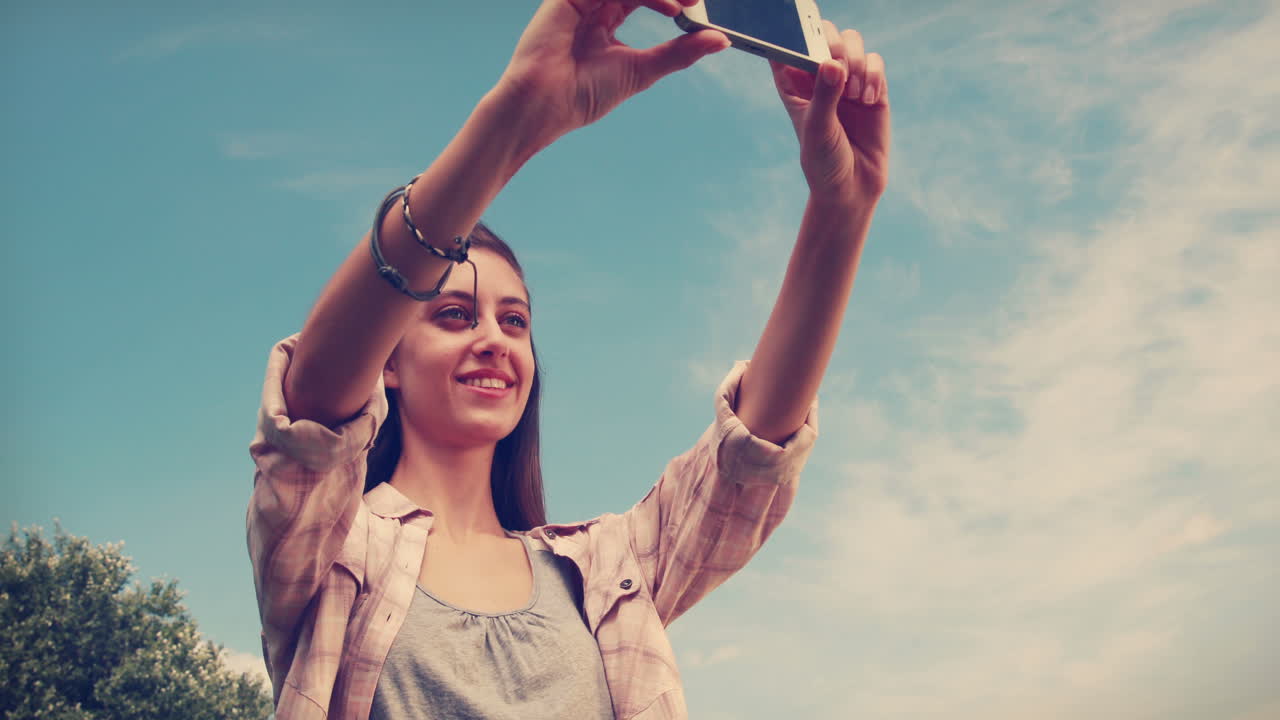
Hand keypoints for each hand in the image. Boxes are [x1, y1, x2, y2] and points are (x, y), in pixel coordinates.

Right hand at [496, 0, 730, 148]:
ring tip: (685, 6)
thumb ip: (679, 53)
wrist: (546, 106)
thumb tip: (719, 40)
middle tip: (697, 0)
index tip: (698, 5)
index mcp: (606, 19)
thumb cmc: (584, 94)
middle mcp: (594, 4)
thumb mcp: (642, 70)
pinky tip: (668, 7)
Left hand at [770, 21, 890, 205]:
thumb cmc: (824, 160)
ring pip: (853, 41)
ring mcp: (847, 80)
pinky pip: (875, 62)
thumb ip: (824, 95)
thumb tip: (832, 63)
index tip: (805, 45)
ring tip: (853, 94)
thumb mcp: (818, 128)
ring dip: (856, 60)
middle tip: (836, 63)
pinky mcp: (872, 87)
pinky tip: (868, 100)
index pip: (787, 44)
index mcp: (793, 83)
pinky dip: (874, 75)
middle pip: (824, 33)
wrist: (853, 187)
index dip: (794, 34)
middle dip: (832, 42)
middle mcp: (820, 76)